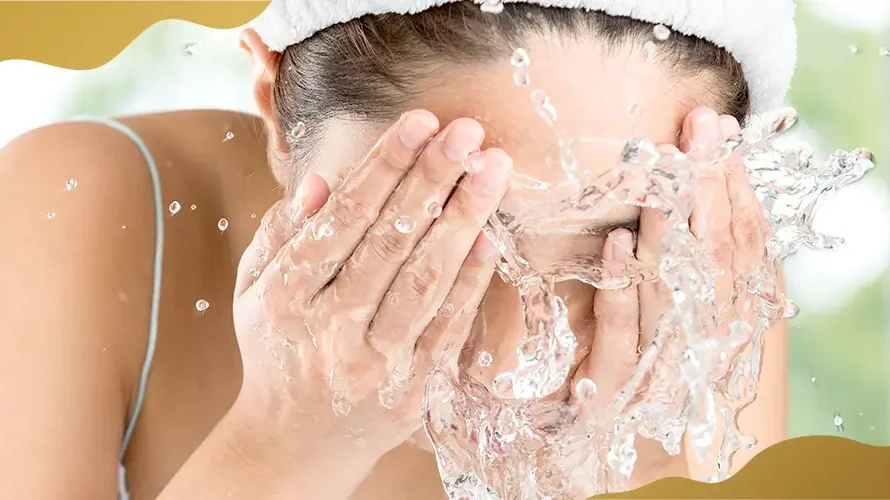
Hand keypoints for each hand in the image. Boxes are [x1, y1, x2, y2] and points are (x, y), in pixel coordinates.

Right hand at [230, 111, 511, 480]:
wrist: (292, 445)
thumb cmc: (276, 352)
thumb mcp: (255, 292)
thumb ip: (283, 236)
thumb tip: (317, 183)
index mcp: (285, 296)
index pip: (342, 220)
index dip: (383, 167)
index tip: (419, 123)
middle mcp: (329, 330)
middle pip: (389, 243)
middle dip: (432, 180)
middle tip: (467, 130)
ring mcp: (374, 364)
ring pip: (424, 282)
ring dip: (463, 219)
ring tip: (492, 168)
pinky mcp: (411, 390)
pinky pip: (447, 328)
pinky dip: (471, 282)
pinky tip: (491, 236)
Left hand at [568, 107, 768, 487]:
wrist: (607, 463)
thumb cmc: (648, 384)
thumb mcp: (673, 324)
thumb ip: (688, 274)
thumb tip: (703, 202)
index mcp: (723, 321)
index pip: (741, 248)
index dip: (735, 189)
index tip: (723, 133)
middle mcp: (703, 342)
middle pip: (715, 258)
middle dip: (711, 189)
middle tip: (703, 127)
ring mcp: (663, 366)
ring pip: (677, 288)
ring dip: (674, 224)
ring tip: (669, 164)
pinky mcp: (616, 391)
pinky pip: (625, 336)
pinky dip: (625, 288)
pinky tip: (619, 242)